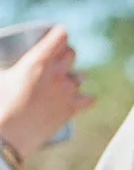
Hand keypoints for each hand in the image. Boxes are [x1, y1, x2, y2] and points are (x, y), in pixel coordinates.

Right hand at [0, 27, 87, 163]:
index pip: (59, 37)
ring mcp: (67, 92)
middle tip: (57, 58)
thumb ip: (5, 66)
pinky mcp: (71, 109)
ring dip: (73, 76)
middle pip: (71, 54)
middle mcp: (57, 73)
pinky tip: (81, 98)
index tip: (58, 34)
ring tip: (62, 81)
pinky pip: (89, 99)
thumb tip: (9, 70)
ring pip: (81, 76)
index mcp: (37, 60)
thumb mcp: (0, 77)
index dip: (59, 34)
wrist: (6, 136)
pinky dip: (85, 98)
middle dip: (64, 53)